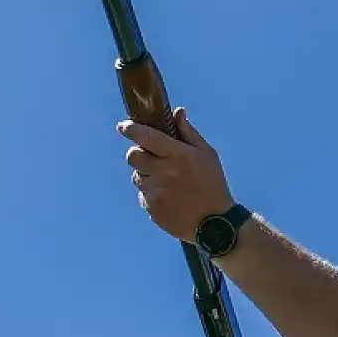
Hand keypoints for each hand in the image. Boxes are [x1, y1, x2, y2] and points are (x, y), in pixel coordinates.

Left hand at [118, 108, 234, 242]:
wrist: (214, 224)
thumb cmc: (213, 185)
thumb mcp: (207, 155)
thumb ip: (189, 133)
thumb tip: (177, 112)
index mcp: (177, 155)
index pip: (145, 137)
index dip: (131, 129)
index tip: (123, 126)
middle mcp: (163, 173)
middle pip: (133, 157)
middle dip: (138, 154)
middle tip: (151, 157)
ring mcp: (155, 192)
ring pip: (136, 176)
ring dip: (146, 174)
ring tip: (166, 181)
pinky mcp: (151, 209)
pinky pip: (142, 195)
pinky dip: (151, 192)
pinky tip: (168, 196)